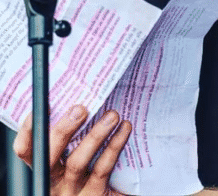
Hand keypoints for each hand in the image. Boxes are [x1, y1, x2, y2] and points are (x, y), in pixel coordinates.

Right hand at [13, 105, 131, 195]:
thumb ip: (76, 132)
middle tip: (80, 109)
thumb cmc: (98, 166)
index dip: (28, 131)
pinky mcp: (95, 195)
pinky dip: (114, 145)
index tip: (42, 106)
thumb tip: (82, 97)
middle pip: (48, 157)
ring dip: (95, 135)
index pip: (27, 151)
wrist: (117, 193)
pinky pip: (102, 168)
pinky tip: (124, 128)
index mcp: (47, 168)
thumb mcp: (81, 151)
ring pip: (76, 162)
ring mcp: (73, 191)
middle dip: (62, 131)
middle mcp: (55, 182)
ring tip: (112, 115)